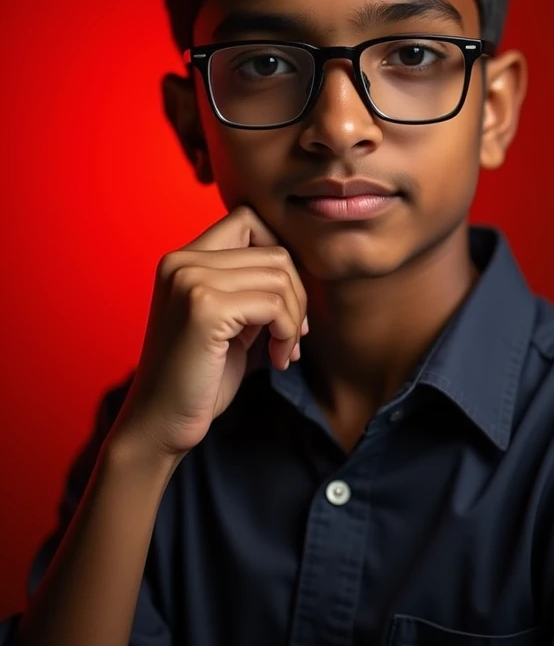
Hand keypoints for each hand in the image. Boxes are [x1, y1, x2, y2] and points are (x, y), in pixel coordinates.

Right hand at [112, 205, 307, 458]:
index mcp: (182, 258)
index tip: (282, 301)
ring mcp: (190, 280)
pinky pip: (274, 305)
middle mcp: (181, 260)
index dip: (278, 255)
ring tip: (283, 350)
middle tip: (292, 337)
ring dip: (295, 320)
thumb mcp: (228, 318)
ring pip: (280, 276)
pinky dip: (288, 334)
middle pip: (274, 251)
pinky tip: (277, 360)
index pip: (250, 220)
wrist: (159, 426)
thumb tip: (301, 267)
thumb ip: (251, 285)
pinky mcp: (204, 308)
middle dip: (297, 296)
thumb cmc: (199, 377)